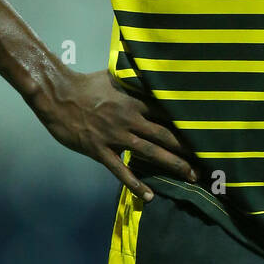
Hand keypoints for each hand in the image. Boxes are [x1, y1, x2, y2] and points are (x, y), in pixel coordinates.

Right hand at [29, 66, 197, 201]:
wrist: (59, 96)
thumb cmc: (86, 84)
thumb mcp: (113, 76)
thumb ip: (132, 79)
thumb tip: (147, 68)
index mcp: (134, 101)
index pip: (166, 113)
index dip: (185, 124)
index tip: (202, 132)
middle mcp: (129, 119)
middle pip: (164, 135)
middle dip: (186, 149)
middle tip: (204, 161)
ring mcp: (115, 136)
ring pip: (149, 152)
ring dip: (171, 164)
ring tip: (189, 176)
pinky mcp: (100, 150)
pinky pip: (120, 170)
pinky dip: (135, 184)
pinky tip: (148, 196)